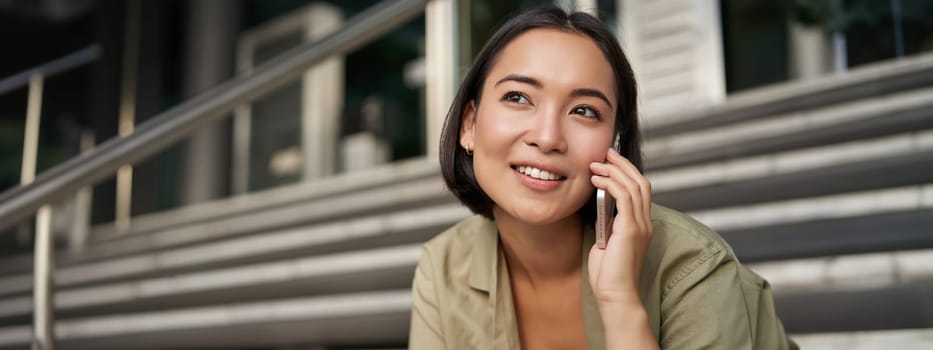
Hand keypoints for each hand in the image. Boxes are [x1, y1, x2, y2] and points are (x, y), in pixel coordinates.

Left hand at [588, 148, 652, 307]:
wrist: (615, 295)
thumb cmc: (608, 274)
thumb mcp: (607, 242)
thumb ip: (608, 224)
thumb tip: (599, 207)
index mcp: (641, 225)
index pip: (640, 189)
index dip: (627, 171)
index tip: (610, 160)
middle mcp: (645, 222)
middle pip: (640, 181)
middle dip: (622, 164)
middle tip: (605, 152)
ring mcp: (640, 225)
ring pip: (633, 185)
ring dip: (613, 171)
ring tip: (595, 164)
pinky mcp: (630, 230)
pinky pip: (625, 197)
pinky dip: (610, 183)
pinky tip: (596, 179)